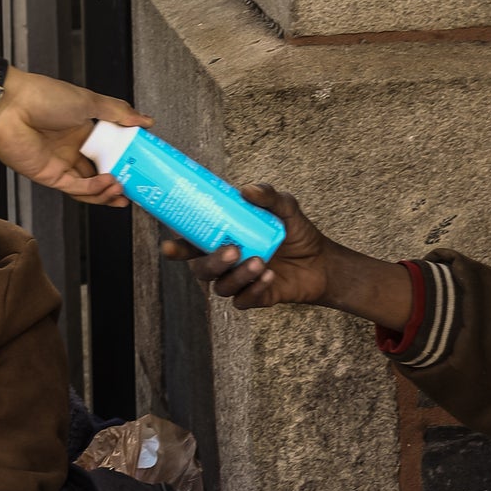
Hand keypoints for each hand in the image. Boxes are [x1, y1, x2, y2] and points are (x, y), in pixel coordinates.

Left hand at [0, 69, 139, 204]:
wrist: (10, 104)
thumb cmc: (42, 96)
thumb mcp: (89, 101)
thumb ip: (119, 113)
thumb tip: (145, 120)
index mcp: (82, 130)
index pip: (108, 151)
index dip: (125, 161)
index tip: (142, 165)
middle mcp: (72, 149)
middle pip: (99, 173)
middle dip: (119, 182)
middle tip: (137, 185)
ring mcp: (61, 164)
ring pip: (89, 187)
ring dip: (107, 191)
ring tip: (123, 189)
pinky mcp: (49, 176)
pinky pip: (76, 188)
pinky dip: (93, 189)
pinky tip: (107, 183)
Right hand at [162, 186, 417, 332]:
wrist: (322, 262)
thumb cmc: (296, 233)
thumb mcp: (285, 208)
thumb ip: (267, 196)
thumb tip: (246, 190)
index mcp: (224, 239)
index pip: (192, 244)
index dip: (177, 248)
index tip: (168, 245)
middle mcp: (226, 262)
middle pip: (201, 269)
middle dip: (212, 261)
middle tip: (232, 250)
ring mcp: (238, 281)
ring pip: (221, 287)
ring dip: (237, 275)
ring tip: (260, 262)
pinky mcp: (253, 298)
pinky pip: (242, 301)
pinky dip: (254, 289)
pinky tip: (269, 276)